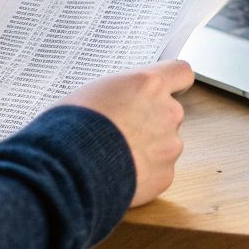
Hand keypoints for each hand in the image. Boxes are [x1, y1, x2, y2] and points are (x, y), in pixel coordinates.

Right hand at [58, 60, 193, 206]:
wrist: (68, 168)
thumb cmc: (72, 126)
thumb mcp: (94, 92)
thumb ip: (122, 93)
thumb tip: (123, 101)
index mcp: (149, 85)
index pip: (180, 73)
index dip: (174, 82)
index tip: (167, 89)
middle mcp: (166, 112)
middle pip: (170, 111)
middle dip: (152, 120)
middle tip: (124, 131)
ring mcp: (169, 145)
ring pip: (166, 144)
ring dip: (149, 148)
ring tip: (116, 156)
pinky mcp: (165, 175)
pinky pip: (158, 171)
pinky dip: (143, 174)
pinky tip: (119, 174)